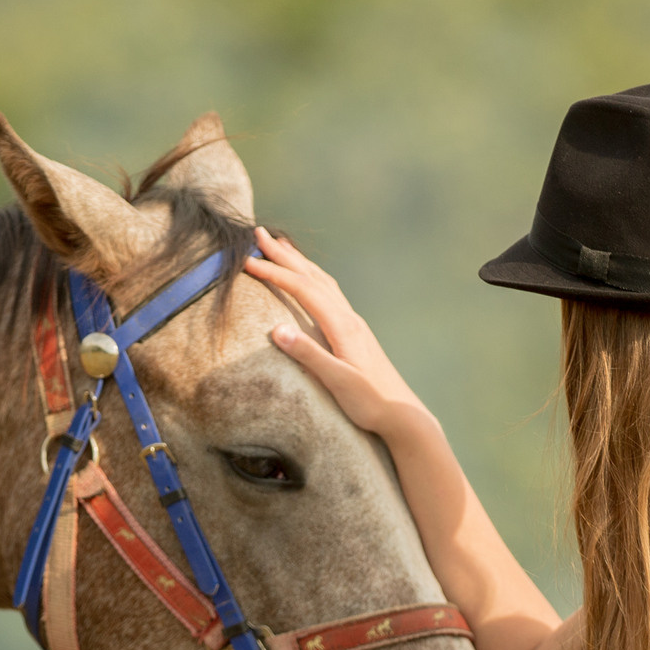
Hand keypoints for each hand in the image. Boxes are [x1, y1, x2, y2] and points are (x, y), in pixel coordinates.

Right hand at [244, 228, 428, 437]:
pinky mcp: (355, 333)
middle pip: (312, 277)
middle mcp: (349, 318)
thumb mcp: (338, 382)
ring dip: (299, 262)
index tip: (247, 261)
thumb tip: (277, 329)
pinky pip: (330, 293)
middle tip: (258, 234)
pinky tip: (310, 281)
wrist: (403, 415)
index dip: (274, 273)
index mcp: (342, 326)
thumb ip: (308, 355)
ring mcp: (353, 324)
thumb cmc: (371, 402)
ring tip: (281, 247)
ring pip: (323, 281)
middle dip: (284, 255)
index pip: (303, 290)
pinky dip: (313, 278)